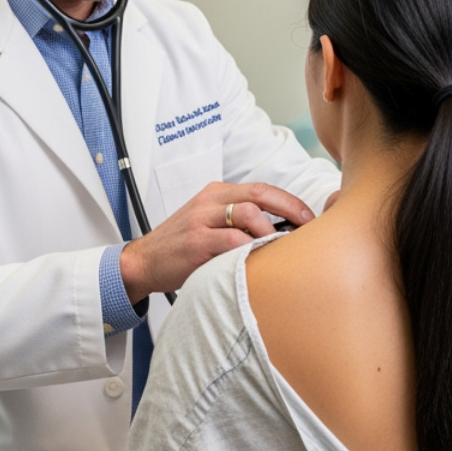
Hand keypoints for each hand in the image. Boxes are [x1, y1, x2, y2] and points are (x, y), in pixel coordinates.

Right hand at [120, 182, 315, 302]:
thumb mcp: (208, 223)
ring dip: (270, 233)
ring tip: (278, 250)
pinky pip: (232, 241)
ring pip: (248, 214)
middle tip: (306, 229)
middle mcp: (210, 202)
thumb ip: (237, 222)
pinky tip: (258, 260)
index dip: (289, 201)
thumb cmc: (181, 247)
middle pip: (259, 194)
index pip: (261, 189)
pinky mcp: (196, 242)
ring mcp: (201, 220)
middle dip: (289, 209)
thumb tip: (281, 232)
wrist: (143, 261)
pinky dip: (250, 249)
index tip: (308, 218)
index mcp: (216, 194)